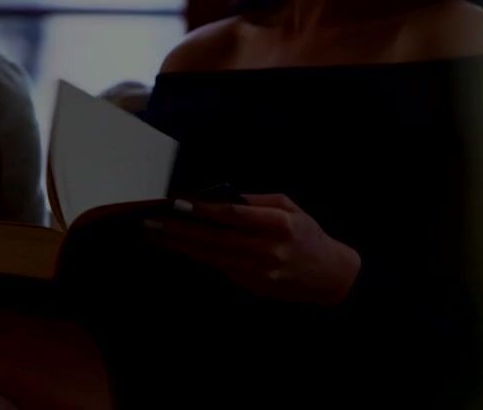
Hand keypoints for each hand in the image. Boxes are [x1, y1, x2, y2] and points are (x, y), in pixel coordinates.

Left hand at [142, 194, 360, 305]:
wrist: (331, 277)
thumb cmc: (307, 235)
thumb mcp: (290, 208)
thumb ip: (255, 202)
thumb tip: (219, 197)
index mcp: (279, 224)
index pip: (232, 215)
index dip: (202, 209)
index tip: (177, 202)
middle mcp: (266, 249)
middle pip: (214, 238)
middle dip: (179, 229)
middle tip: (151, 221)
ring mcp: (258, 272)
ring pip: (210, 256)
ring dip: (179, 245)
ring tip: (154, 234)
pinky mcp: (252, 286)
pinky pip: (217, 267)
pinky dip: (195, 256)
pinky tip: (176, 247)